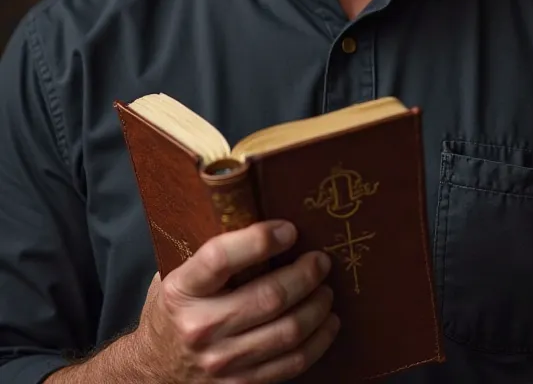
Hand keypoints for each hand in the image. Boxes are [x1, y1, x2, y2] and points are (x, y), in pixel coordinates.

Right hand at [137, 220, 338, 381]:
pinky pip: (291, 364)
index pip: (222, 258)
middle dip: (305, 275)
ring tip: (326, 290)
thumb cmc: (173, 312)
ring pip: (287, 332)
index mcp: (182, 291)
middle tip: (321, 261)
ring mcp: (222, 363)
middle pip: (269, 297)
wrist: (152, 372)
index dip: (260, 240)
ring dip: (317, 307)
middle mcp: (201, 328)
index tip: (289, 229)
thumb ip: (210, 255)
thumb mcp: (177, 276)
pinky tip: (327, 323)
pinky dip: (317, 342)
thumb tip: (256, 217)